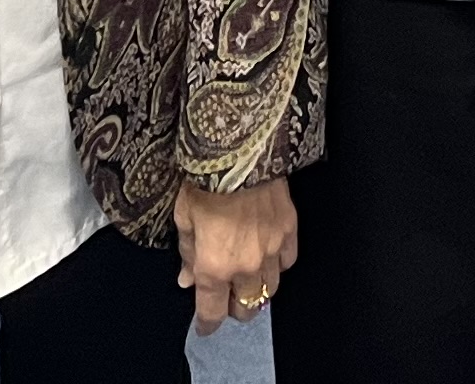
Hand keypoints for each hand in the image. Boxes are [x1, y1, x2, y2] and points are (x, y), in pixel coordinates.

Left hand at [176, 176, 298, 333]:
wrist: (240, 149)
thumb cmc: (203, 182)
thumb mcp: (184, 217)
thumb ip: (187, 253)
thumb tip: (188, 279)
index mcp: (215, 266)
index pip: (212, 312)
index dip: (207, 324)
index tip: (204, 326)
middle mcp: (246, 266)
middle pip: (246, 307)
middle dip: (234, 309)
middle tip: (226, 298)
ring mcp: (273, 249)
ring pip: (270, 289)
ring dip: (257, 290)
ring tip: (248, 281)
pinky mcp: (290, 230)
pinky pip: (288, 261)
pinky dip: (278, 265)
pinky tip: (269, 258)